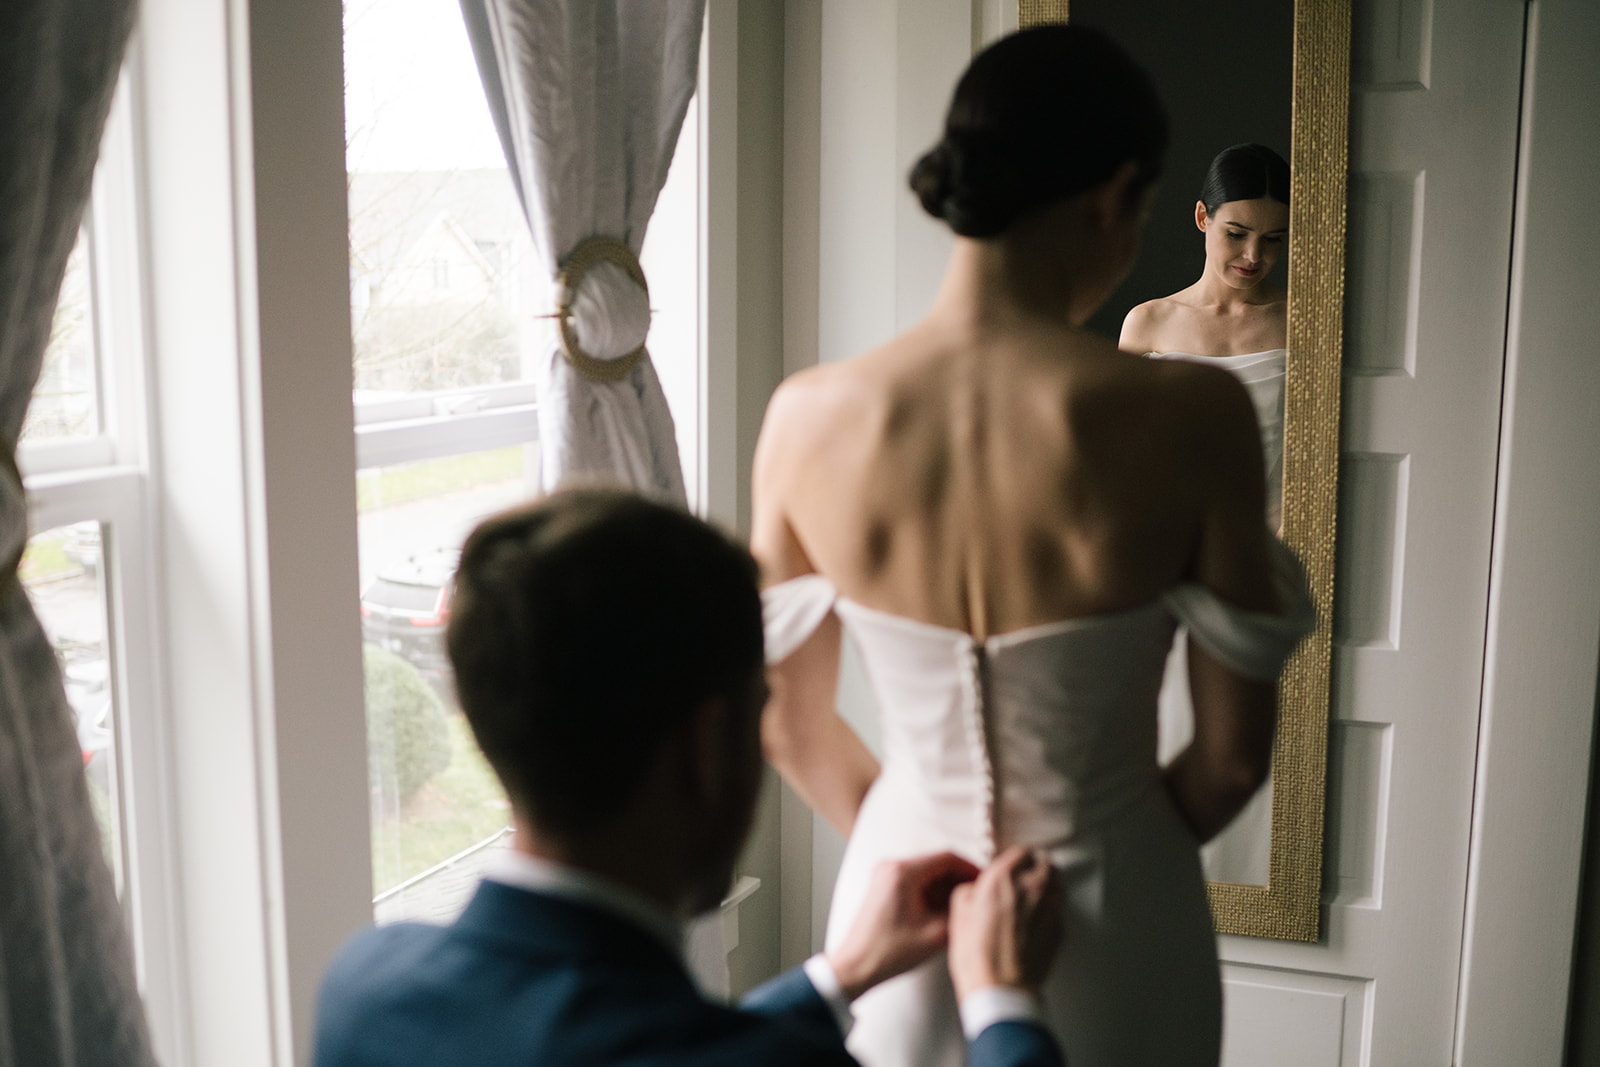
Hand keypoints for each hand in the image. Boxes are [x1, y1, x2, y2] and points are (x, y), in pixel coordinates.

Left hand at [825, 852, 979, 999]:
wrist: (855, 967)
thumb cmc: (890, 952)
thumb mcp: (935, 935)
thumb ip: (959, 912)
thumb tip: (976, 900)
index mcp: (903, 872)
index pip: (947, 857)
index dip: (971, 868)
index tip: (986, 881)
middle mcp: (892, 866)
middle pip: (937, 862)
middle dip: (960, 878)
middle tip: (979, 894)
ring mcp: (885, 874)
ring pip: (927, 871)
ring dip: (946, 885)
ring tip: (964, 905)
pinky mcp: (883, 885)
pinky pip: (915, 880)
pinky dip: (931, 891)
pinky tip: (944, 909)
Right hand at [947, 846, 1062, 1001]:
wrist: (1001, 988)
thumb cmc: (977, 955)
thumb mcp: (959, 915)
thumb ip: (969, 891)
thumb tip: (975, 889)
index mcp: (1002, 878)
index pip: (1021, 851)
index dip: (1016, 859)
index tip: (1011, 867)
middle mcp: (1030, 886)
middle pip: (1044, 863)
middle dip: (1035, 869)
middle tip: (1024, 881)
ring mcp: (1050, 906)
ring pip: (1057, 883)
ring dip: (1048, 885)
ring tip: (1034, 899)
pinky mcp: (1059, 928)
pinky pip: (1059, 908)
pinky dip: (1051, 909)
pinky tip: (1037, 921)